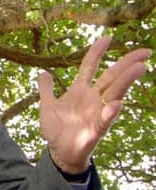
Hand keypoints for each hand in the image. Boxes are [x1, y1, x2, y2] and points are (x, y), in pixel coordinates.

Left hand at [38, 36, 150, 172]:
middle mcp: (92, 98)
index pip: (90, 66)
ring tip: (140, 68)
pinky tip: (117, 103)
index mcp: (80, 90)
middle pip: (112, 76)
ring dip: (127, 81)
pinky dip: (110, 111)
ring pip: (115, 93)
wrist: (59, 152)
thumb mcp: (47, 105)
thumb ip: (46, 89)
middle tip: (145, 51)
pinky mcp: (97, 128)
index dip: (97, 52)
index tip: (107, 37)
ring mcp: (97, 112)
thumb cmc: (56, 128)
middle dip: (127, 63)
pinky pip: (106, 119)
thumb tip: (43, 73)